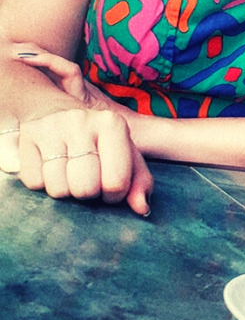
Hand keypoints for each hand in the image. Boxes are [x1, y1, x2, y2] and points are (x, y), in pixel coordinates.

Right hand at [4, 49, 153, 215]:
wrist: (58, 111)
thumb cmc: (98, 140)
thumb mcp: (125, 154)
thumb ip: (139, 181)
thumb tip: (142, 208)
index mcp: (112, 124)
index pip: (116, 182)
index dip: (113, 195)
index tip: (109, 186)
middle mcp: (82, 121)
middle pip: (84, 188)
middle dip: (87, 193)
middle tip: (87, 178)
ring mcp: (52, 126)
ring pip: (58, 189)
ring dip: (64, 190)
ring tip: (69, 171)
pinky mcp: (28, 135)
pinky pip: (34, 183)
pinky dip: (42, 183)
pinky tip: (50, 166)